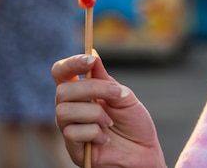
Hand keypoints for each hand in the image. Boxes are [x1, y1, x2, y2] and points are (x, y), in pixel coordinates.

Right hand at [53, 52, 166, 167]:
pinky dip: (94, 132)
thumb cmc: (134, 123)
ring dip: (94, 113)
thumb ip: (106, 80)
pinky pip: (72, 133)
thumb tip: (93, 54)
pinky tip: (105, 138)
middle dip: (91, 89)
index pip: (62, 73)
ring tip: (110, 122)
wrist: (144, 152)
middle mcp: (71, 109)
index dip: (71, 64)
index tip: (90, 60)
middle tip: (116, 95)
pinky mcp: (72, 149)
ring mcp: (70, 129)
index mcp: (83, 93)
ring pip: (64, 111)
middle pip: (62, 91)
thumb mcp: (124, 96)